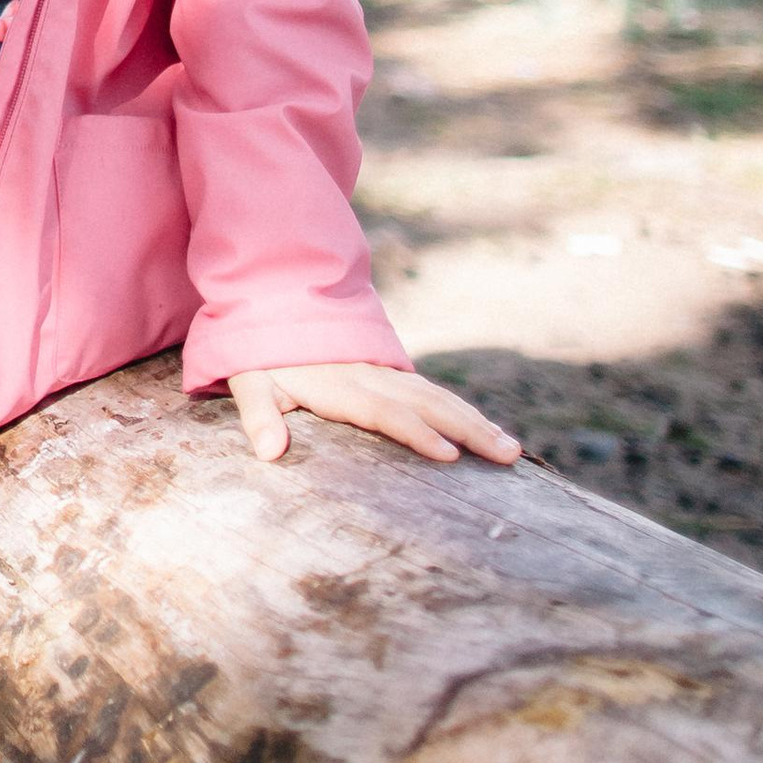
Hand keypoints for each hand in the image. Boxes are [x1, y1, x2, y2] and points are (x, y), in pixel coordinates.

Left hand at [227, 362, 521, 469]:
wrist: (274, 306)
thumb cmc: (263, 357)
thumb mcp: (251, 383)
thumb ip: (259, 415)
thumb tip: (269, 453)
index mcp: (339, 385)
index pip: (385, 412)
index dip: (416, 432)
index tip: (449, 455)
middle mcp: (371, 378)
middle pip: (427, 404)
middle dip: (469, 429)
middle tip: (507, 456)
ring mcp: (385, 374)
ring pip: (439, 398)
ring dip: (476, 422)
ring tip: (511, 450)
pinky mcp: (391, 376)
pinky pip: (433, 395)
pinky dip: (463, 413)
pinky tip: (488, 433)